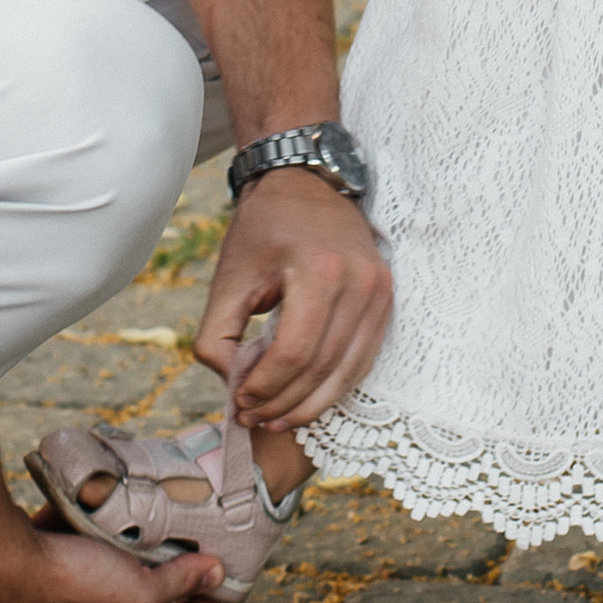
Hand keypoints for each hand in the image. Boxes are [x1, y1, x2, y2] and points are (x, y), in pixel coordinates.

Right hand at [0, 405, 225, 602]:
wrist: (3, 561)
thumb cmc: (73, 585)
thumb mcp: (138, 591)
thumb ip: (177, 584)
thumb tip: (216, 575)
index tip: (220, 580)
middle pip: (148, 600)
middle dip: (172, 570)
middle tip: (195, 538)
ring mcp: (75, 589)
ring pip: (120, 566)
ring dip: (140, 540)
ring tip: (161, 511)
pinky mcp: (57, 557)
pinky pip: (91, 539)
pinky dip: (106, 521)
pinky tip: (119, 497)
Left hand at [196, 170, 390, 427]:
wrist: (306, 184)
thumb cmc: (263, 230)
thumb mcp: (228, 277)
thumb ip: (217, 336)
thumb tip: (232, 386)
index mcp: (319, 270)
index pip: (295, 352)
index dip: (266, 386)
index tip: (240, 401)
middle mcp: (360, 282)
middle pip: (322, 366)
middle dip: (284, 402)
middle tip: (253, 418)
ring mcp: (380, 291)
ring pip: (348, 370)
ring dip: (311, 404)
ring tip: (275, 418)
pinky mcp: (386, 298)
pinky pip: (363, 358)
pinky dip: (334, 386)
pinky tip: (305, 399)